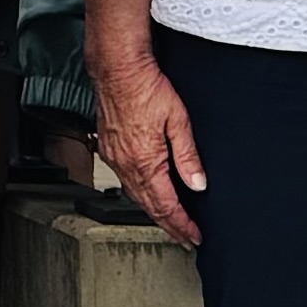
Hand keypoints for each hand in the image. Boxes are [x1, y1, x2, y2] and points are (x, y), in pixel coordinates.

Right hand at [86, 46, 207, 250]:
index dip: (182, 224)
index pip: (166, 205)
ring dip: (153, 211)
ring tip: (168, 221)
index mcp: (145, 162)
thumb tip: (198, 184)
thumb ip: (188, 157)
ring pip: (135, 195)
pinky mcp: (108, 148)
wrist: (117, 68)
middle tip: (184, 238)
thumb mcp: (178, 121)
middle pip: (149, 206)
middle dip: (169, 225)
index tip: (193, 236)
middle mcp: (126, 164)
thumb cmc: (146, 87)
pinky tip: (146, 192)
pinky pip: (124, 180)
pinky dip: (139, 193)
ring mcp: (114, 157)